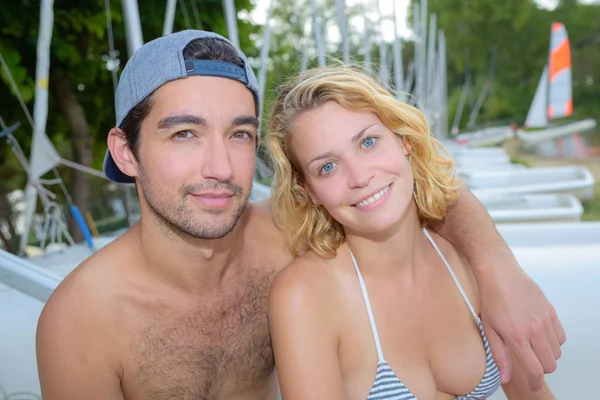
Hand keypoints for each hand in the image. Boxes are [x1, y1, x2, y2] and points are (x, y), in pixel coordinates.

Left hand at [478, 258, 565, 390]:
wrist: (500, 273)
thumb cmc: (491, 300)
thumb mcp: (489, 329)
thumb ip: (499, 356)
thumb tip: (505, 378)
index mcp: (517, 337)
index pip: (535, 370)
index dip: (535, 382)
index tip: (533, 384)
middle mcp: (535, 330)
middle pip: (549, 364)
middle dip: (540, 368)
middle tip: (528, 362)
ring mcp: (545, 320)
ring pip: (557, 352)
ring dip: (546, 354)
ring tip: (531, 346)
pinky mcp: (551, 312)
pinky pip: (561, 337)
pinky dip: (553, 341)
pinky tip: (539, 335)